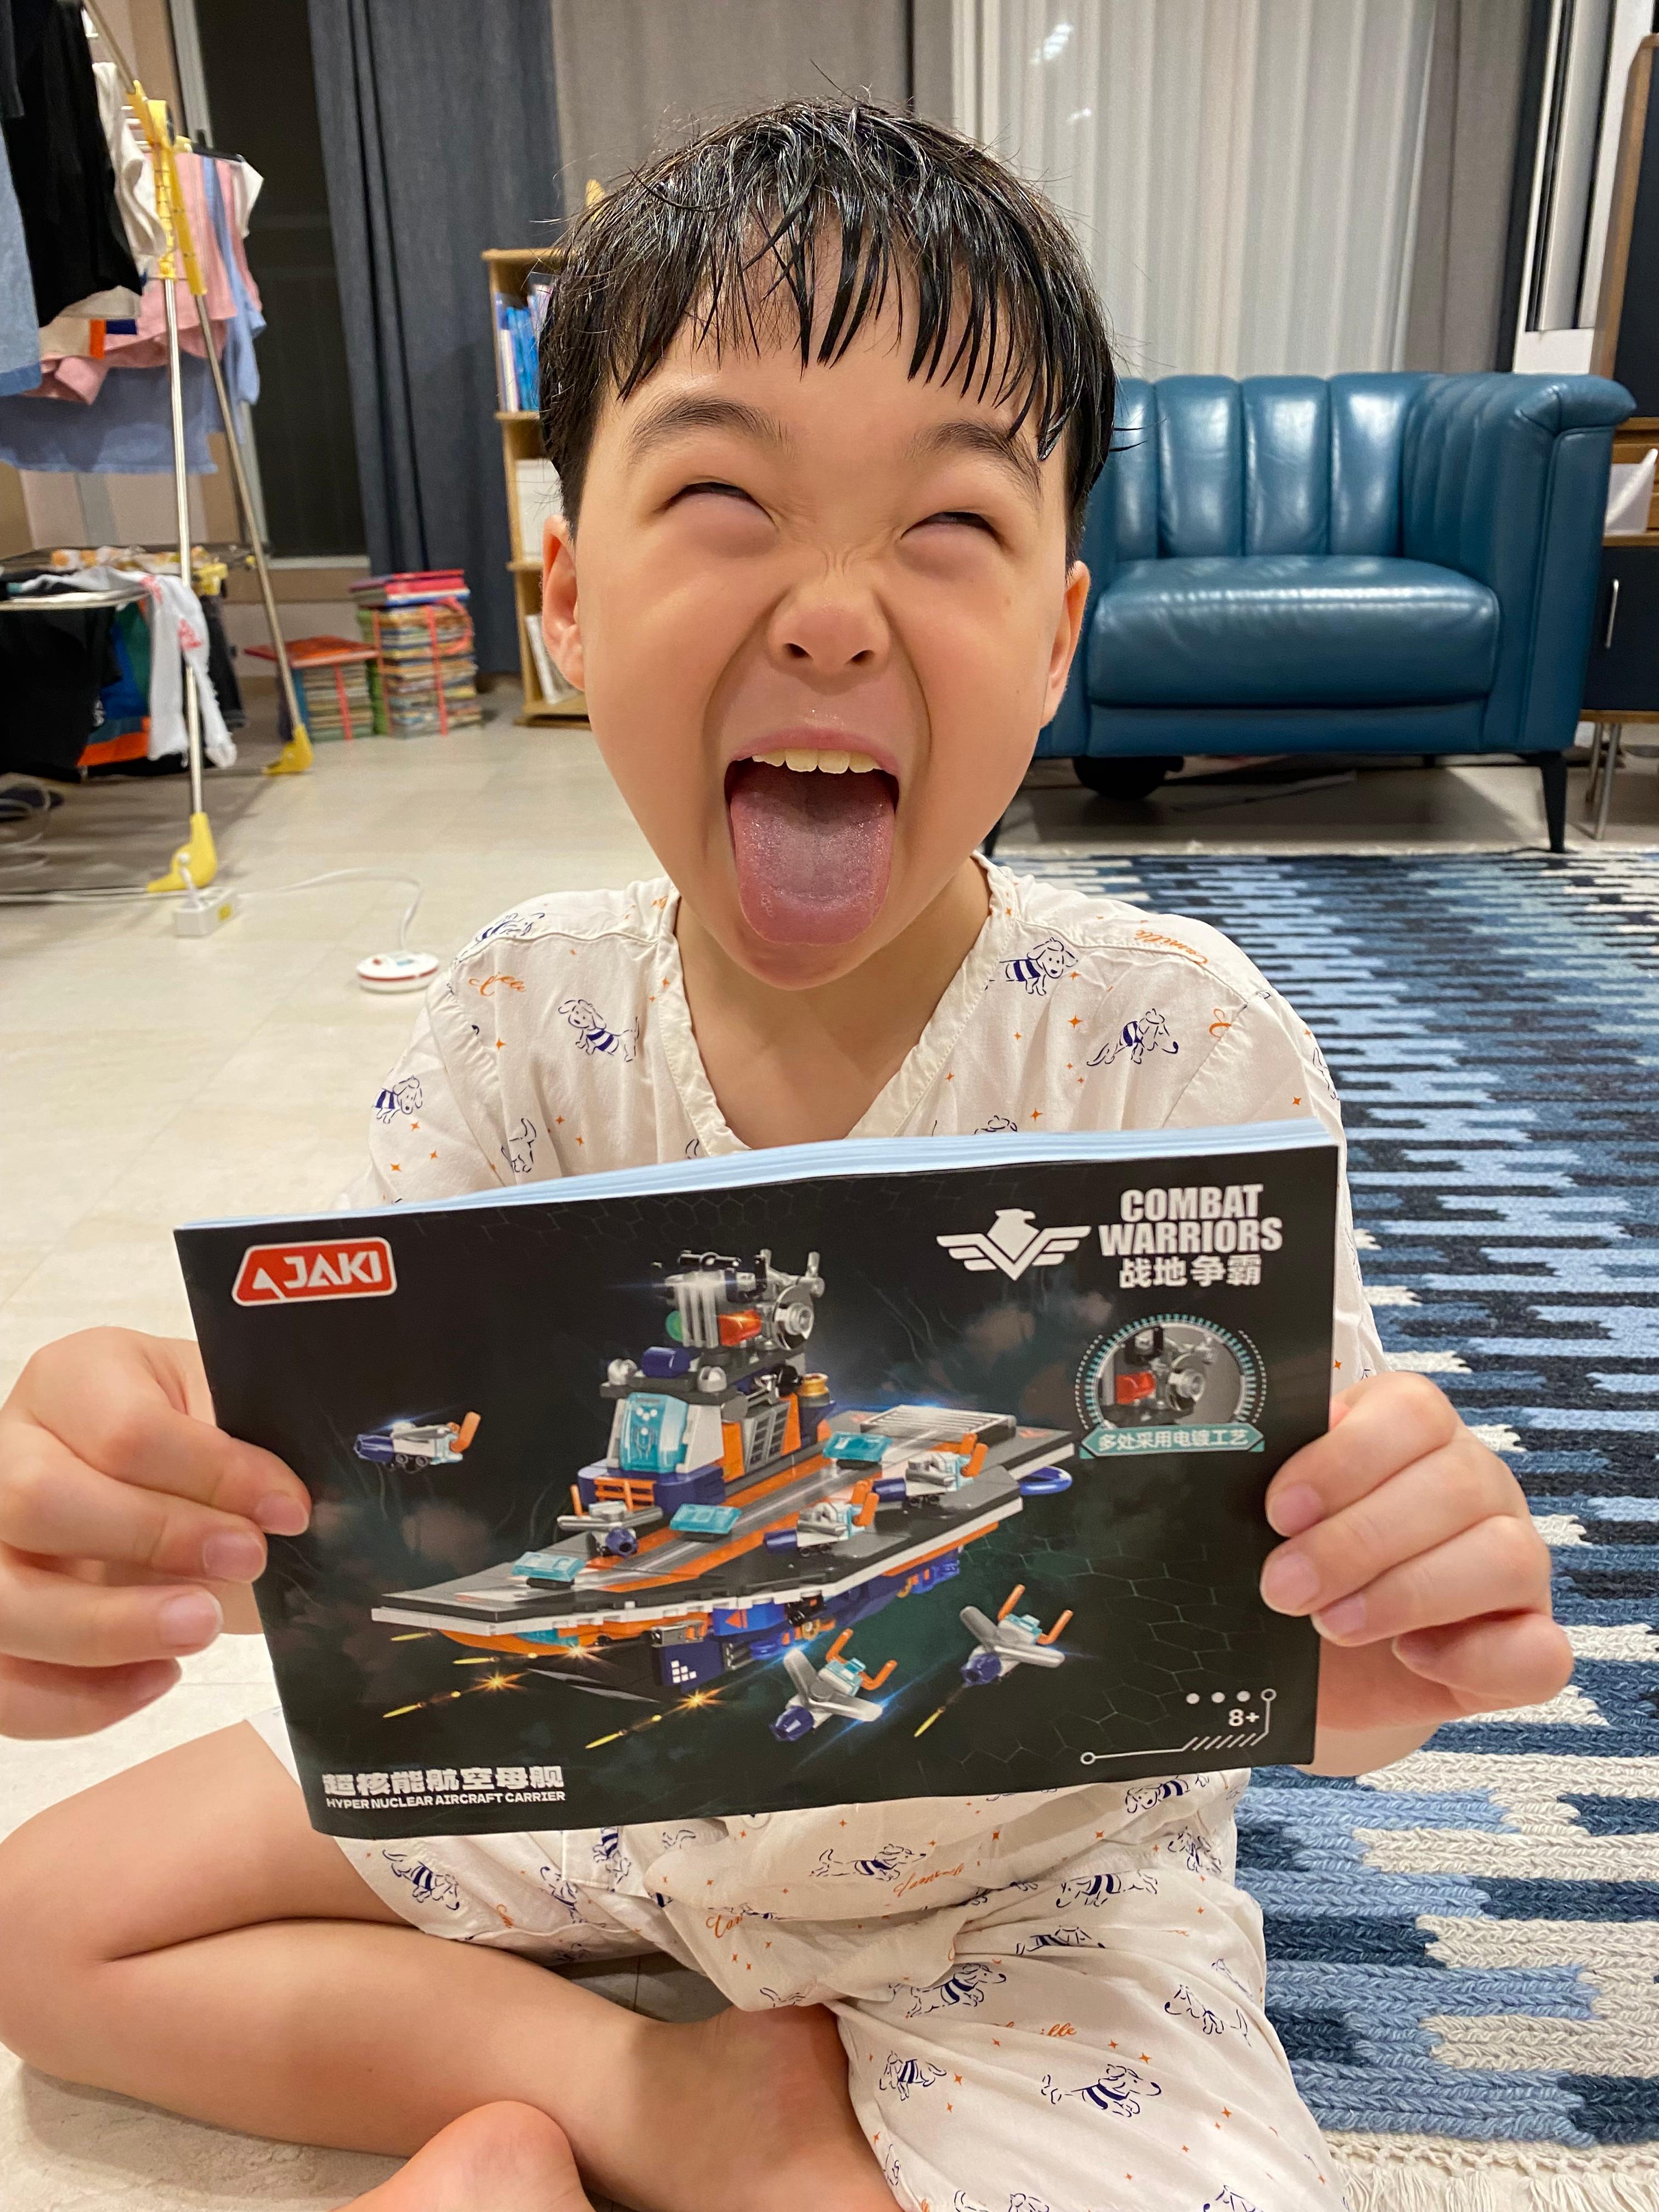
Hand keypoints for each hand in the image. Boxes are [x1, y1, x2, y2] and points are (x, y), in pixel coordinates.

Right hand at [0, 1329, 309, 1739]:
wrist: (180, 1494)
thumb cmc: (209, 1448)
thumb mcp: (233, 1419)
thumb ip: (249, 1448)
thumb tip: (285, 1510)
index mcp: (78, 1378)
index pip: (124, 1428)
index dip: (212, 1475)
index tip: (286, 1511)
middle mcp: (9, 1450)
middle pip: (35, 1502)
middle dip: (152, 1541)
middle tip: (247, 1563)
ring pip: (2, 1599)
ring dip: (107, 1630)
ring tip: (200, 1630)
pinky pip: (2, 1683)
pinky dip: (76, 1699)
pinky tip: (156, 1677)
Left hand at [1261, 1371, 1570, 1770]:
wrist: (1315, 1662)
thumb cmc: (1295, 1569)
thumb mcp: (1270, 1523)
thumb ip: (1261, 1482)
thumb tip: (1230, 1462)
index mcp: (1413, 1433)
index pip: (1414, 1410)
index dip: (1346, 1457)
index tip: (1279, 1510)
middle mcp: (1475, 1485)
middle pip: (1456, 1483)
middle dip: (1357, 1541)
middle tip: (1284, 1586)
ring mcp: (1514, 1563)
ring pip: (1508, 1556)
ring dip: (1408, 1593)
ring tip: (1332, 1623)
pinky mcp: (1526, 1643)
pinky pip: (1539, 1651)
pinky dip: (1472, 1658)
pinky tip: (1408, 1657)